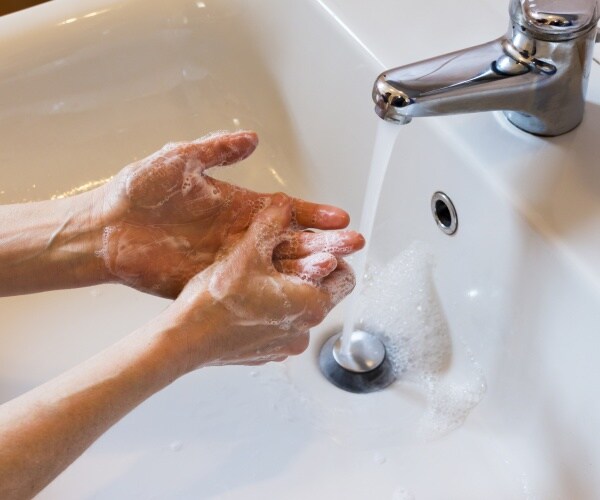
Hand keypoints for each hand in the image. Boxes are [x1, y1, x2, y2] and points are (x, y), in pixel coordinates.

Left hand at [96, 131, 362, 297]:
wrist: (106, 229)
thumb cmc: (138, 192)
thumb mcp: (180, 160)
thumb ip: (217, 150)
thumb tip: (252, 137)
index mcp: (239, 205)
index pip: (287, 211)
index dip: (314, 215)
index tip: (340, 219)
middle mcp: (241, 234)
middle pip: (290, 240)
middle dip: (322, 243)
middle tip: (351, 247)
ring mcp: (230, 260)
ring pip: (277, 267)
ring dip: (305, 268)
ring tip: (333, 271)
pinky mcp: (214, 282)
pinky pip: (250, 288)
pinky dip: (274, 293)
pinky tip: (296, 297)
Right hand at [163, 194, 355, 370]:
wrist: (182, 341)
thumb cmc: (215, 303)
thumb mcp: (247, 252)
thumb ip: (271, 224)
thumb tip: (285, 205)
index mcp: (311, 306)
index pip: (346, 277)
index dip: (333, 256)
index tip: (317, 246)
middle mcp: (305, 331)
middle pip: (324, 294)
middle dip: (311, 272)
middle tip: (288, 255)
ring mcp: (286, 346)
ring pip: (301, 310)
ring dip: (291, 291)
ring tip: (265, 275)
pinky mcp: (267, 353)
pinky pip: (281, 327)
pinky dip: (273, 311)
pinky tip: (250, 298)